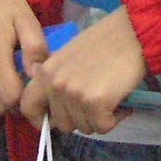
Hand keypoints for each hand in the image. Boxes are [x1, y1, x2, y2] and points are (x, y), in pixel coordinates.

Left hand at [23, 8, 144, 135]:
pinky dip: (115, 118)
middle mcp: (55, 84)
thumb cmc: (105, 43)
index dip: (41, 121)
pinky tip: (120, 101)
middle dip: (81, 119)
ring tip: (110, 96)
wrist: (132, 32)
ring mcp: (74, 93)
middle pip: (62, 125)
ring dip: (100, 118)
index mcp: (45, 72)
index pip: (28, 107)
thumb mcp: (68, 58)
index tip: (57, 122)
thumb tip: (51, 107)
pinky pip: (103, 127)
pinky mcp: (95, 102)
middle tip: (97, 104)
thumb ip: (56, 79)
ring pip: (84, 128)